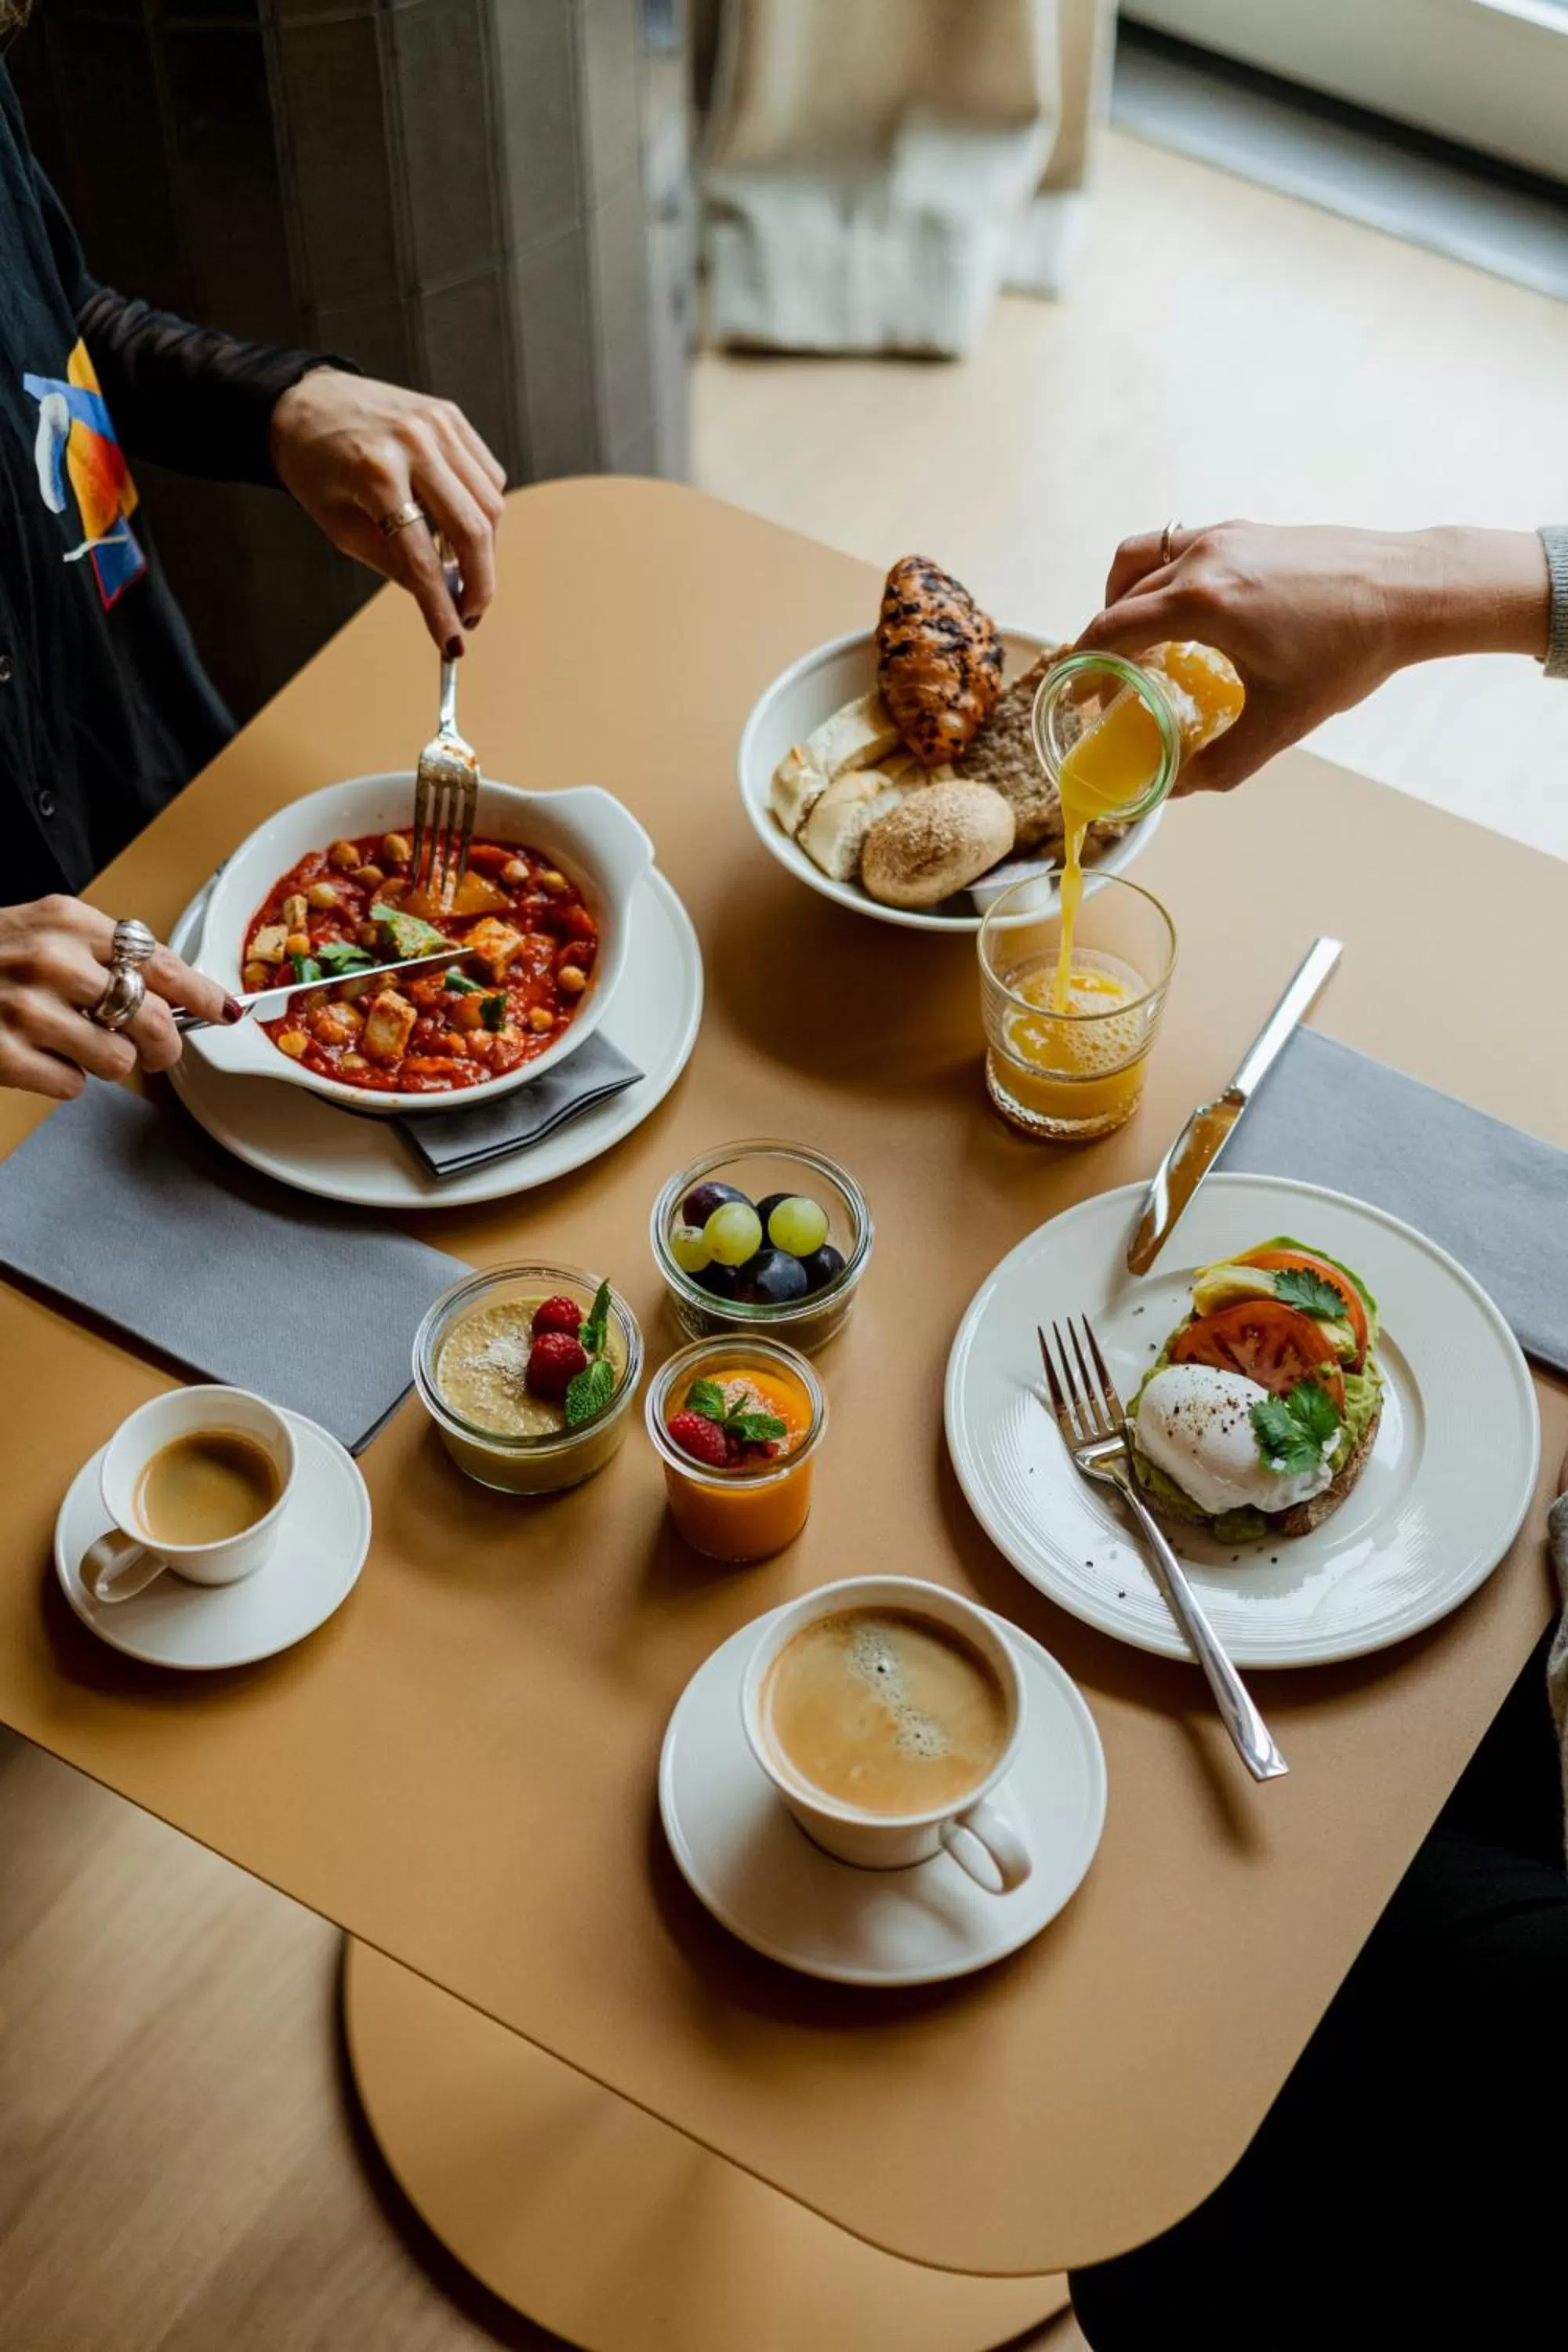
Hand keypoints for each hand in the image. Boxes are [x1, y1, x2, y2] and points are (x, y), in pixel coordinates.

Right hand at [0, 898, 237, 1101]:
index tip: (227, 1012)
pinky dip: (64, 1080)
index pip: (159, 961)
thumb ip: (105, 953)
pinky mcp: (4, 1053)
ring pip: (118, 1059)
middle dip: (166, 1045)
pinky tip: (39, 1056)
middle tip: (159, 1051)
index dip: (203, 993)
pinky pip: (73, 1086)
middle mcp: (50, 960)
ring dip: (106, 1061)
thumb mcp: (45, 929)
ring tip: (72, 1043)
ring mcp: (25, 1008)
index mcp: (68, 922)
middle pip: (150, 1018)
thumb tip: (176, 994)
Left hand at [268, 370, 506, 655]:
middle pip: (472, 529)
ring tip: (462, 571)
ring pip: (491, 504)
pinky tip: (462, 525)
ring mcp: (437, 424)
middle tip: (471, 614)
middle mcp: (413, 442)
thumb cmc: (314, 467)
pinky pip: (489, 475)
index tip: (453, 643)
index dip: (441, 608)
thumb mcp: (339, 526)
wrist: (301, 402)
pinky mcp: (451, 416)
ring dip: (485, 550)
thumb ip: (392, 563)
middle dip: (479, 584)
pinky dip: (484, 511)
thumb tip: (441, 599)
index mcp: (375, 472)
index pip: (421, 556)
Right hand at [1074, 522, 1549, 793]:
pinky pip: (1175, 546)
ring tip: (1134, 641)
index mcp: (1201, 603)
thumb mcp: (1282, 721)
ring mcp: (1224, 535)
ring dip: (1123, 599)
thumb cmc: (1350, 651)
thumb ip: (1222, 763)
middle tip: (1106, 682)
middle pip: (1118, 595)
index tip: (1081, 697)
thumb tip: (1175, 790)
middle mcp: (1202, 558)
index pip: (1110, 629)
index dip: (1085, 667)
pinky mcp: (1245, 528)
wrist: (1410, 590)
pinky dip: (1159, 577)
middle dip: (1101, 639)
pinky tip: (1185, 615)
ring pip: (1141, 560)